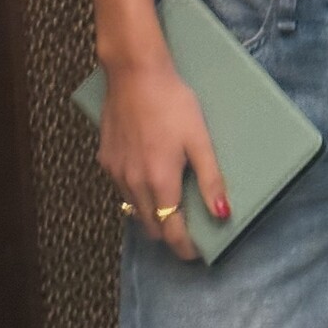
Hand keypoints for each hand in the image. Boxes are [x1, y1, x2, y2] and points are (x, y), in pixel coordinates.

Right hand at [98, 50, 231, 262]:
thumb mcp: (200, 140)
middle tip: (186, 227)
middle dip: (168, 233)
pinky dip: (135, 192)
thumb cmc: (172, 103)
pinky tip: (148, 175)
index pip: (171, 232)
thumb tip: (222, 214)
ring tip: (169, 202)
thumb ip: (210, 180)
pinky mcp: (105, 159)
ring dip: (151, 213)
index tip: (196, 253)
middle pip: (150, 226)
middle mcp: (134, 184)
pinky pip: (121, 188)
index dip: (184, 247)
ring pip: (133, 209)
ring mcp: (116, 173)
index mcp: (160, 182)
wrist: (135, 74)